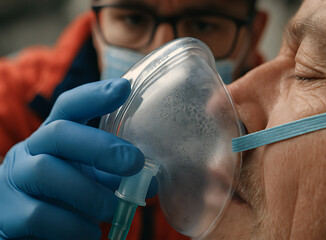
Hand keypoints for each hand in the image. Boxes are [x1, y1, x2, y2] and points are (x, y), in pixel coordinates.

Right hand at [0, 78, 144, 238]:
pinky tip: (90, 232)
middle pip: (59, 133)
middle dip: (101, 147)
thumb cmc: (63, 195)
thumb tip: (152, 182)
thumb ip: (115, 177)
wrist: (21, 226)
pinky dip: (74, 225)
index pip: (70, 106)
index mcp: (54, 137)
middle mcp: (31, 150)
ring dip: (90, 193)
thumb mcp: (88, 178)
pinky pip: (41, 216)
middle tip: (134, 163)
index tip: (124, 88)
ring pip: (48, 173)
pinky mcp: (8, 212)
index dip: (95, 95)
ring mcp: (14, 179)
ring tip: (113, 209)